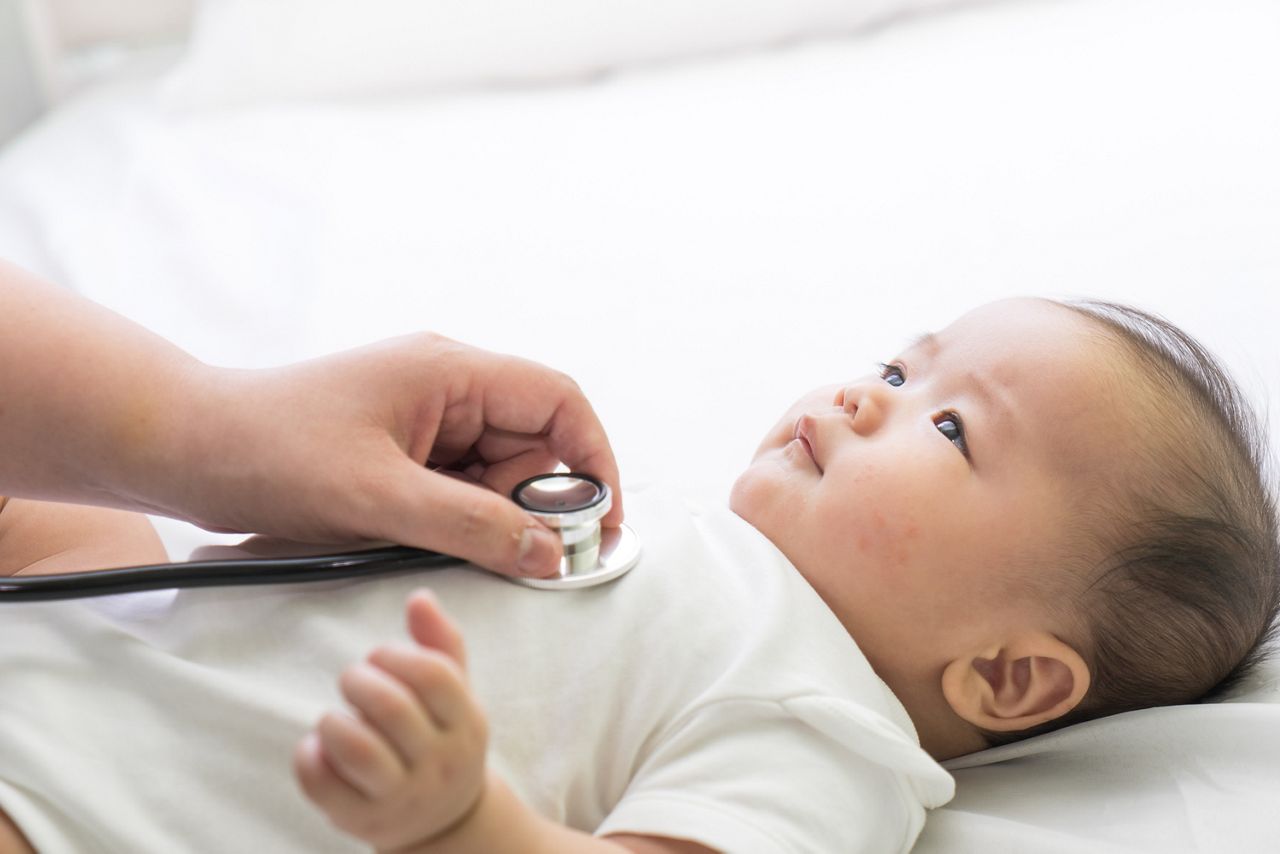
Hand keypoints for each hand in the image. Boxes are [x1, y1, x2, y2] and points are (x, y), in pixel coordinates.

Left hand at [175, 332, 622, 577]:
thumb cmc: (271, 453)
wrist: (186, 448)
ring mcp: (424, 417)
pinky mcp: (402, 448)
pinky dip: (460, 519)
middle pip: (532, 441)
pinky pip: (459, 485)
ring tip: (444, 543)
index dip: (593, 457)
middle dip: (537, 500)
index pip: (557, 400)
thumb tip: (550, 553)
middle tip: (520, 556)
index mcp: (449, 371)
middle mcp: (446, 385)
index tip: (600, 521)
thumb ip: (471, 527)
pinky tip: (424, 539)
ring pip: (497, 470)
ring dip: (493, 515)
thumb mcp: (377, 498)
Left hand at [294, 589, 488, 851]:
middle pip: (393, 708)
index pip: (436, 676)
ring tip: (334, 717)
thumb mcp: (456, 696)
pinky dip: (310, 758)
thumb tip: (420, 597)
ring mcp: (402, 796)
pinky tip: (317, 747)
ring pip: (358, 750)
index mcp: (466, 722)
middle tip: (351, 678)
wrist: (447, 822)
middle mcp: (439, 761)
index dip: (397, 655)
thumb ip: (441, 645)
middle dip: (359, 681)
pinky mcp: (363, 820)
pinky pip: (324, 786)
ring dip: (334, 721)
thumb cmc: (442, 740)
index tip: (378, 655)